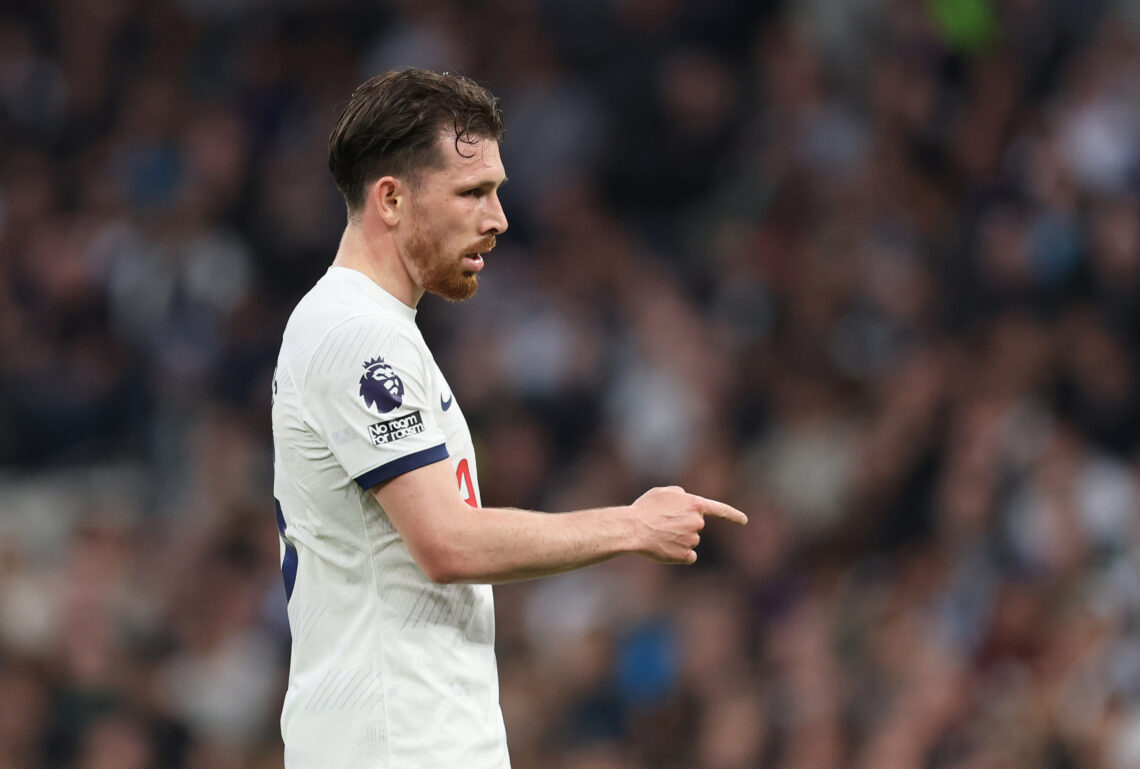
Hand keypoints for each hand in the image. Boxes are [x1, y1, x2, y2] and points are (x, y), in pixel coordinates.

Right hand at [629, 486, 747, 564]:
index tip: (744, 521)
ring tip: (659, 535)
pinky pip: (688, 556)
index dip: (733, 515)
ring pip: (690, 541)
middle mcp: (698, 522)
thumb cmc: (645, 508)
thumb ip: (680, 495)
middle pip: (696, 526)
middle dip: (683, 525)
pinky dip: (679, 554)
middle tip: (663, 523)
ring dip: (678, 539)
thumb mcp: (663, 492)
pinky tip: (665, 548)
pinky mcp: (686, 555)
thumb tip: (685, 501)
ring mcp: (693, 540)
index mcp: (695, 504)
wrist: (633, 529)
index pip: (720, 510)